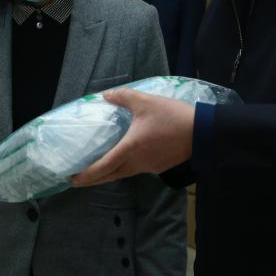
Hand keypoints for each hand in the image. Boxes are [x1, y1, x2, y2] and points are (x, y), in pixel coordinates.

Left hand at [71, 89, 194, 185]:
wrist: (202, 132)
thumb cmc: (172, 117)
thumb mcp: (145, 101)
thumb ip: (123, 97)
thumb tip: (105, 95)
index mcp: (130, 149)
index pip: (103, 167)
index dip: (87, 175)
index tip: (73, 179)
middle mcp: (137, 163)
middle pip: (110, 175)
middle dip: (92, 179)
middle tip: (77, 180)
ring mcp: (148, 167)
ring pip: (123, 174)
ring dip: (108, 174)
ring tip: (96, 171)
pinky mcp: (158, 166)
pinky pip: (135, 170)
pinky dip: (123, 169)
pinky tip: (122, 161)